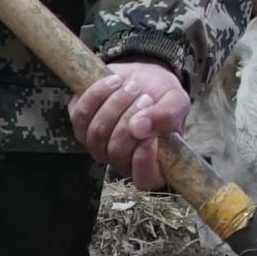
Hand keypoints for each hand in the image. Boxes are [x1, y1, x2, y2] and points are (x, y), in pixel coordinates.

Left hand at [69, 60, 188, 190]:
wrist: (143, 75)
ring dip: (115, 105)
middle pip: (116, 152)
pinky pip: (80, 115)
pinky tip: (114, 81)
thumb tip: (140, 128)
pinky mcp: (80, 123)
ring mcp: (98, 144)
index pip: (144, 180)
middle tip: (146, 97)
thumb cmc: (163, 96)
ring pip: (97, 134)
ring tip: (133, 86)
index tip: (151, 137)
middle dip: (130, 120)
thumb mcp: (176, 102)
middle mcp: (122, 159)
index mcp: (150, 163)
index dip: (144, 162)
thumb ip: (166, 117)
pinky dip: (97, 94)